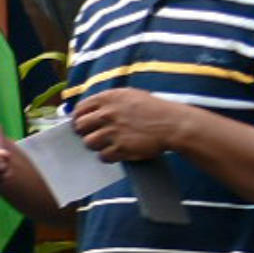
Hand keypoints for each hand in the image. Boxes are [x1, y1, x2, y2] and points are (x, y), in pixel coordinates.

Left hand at [73, 88, 191, 163]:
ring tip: (109, 144)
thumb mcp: (130, 96)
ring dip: (97, 145)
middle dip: (85, 132)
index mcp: (108, 98)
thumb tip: (90, 111)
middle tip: (95, 135)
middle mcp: (107, 113)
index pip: (80, 109)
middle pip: (80, 127)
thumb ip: (109, 102)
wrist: (174, 124)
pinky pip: (103, 156)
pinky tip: (117, 152)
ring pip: (88, 143)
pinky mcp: (120, 147)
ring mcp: (112, 131)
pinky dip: (108, 156)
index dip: (79, 118)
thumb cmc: (155, 110)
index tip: (83, 124)